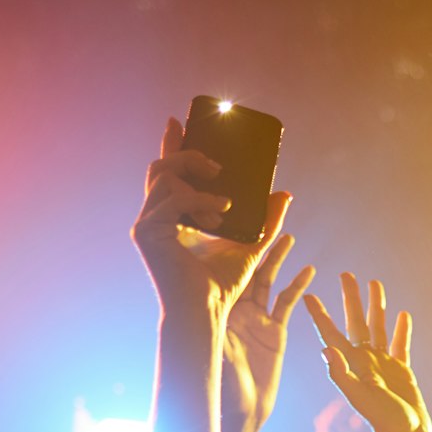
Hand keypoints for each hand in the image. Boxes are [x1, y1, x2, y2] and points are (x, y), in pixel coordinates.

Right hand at [131, 117, 289, 321]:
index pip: (170, 171)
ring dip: (199, 186)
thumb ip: (266, 219)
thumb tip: (284, 192)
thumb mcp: (252, 244)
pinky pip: (171, 198)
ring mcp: (148, 223)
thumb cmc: (222, 284)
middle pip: (161, 166)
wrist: (207, 310)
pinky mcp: (147, 232)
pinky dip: (198, 201)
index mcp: (174, 214)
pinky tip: (219, 213)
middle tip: (218, 167)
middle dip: (188, 155)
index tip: (179, 120)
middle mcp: (156, 215)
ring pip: (165, 177)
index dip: (172, 143)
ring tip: (224, 207)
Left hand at [223, 233, 313, 431]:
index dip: (226, 245)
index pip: (221, 267)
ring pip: (268, 279)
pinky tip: (309, 270)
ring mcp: (256, 319)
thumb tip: (208, 307)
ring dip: (278, 257)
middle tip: (261, 218)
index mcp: (218, 308)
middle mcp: (235, 309)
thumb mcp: (217, 350)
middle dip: (255, 242)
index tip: (229, 224)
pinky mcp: (275, 332)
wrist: (241, 412)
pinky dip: (298, 286)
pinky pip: (287, 304)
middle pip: (246, 266)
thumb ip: (219, 329)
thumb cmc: (222, 385)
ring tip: (286, 234)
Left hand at [303, 273, 430, 431]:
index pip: (330, 333)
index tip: (308, 294)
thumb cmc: (382, 419)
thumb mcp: (359, 396)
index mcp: (350, 363)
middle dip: (350, 298)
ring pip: (378, 327)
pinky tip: (403, 315)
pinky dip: (401, 330)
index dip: (320, 314)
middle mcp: (364, 360)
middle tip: (345, 274)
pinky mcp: (401, 370)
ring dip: (375, 306)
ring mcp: (382, 364)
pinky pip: (400, 344)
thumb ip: (342, 373)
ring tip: (374, 283)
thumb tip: (326, 349)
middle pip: (355, 321)